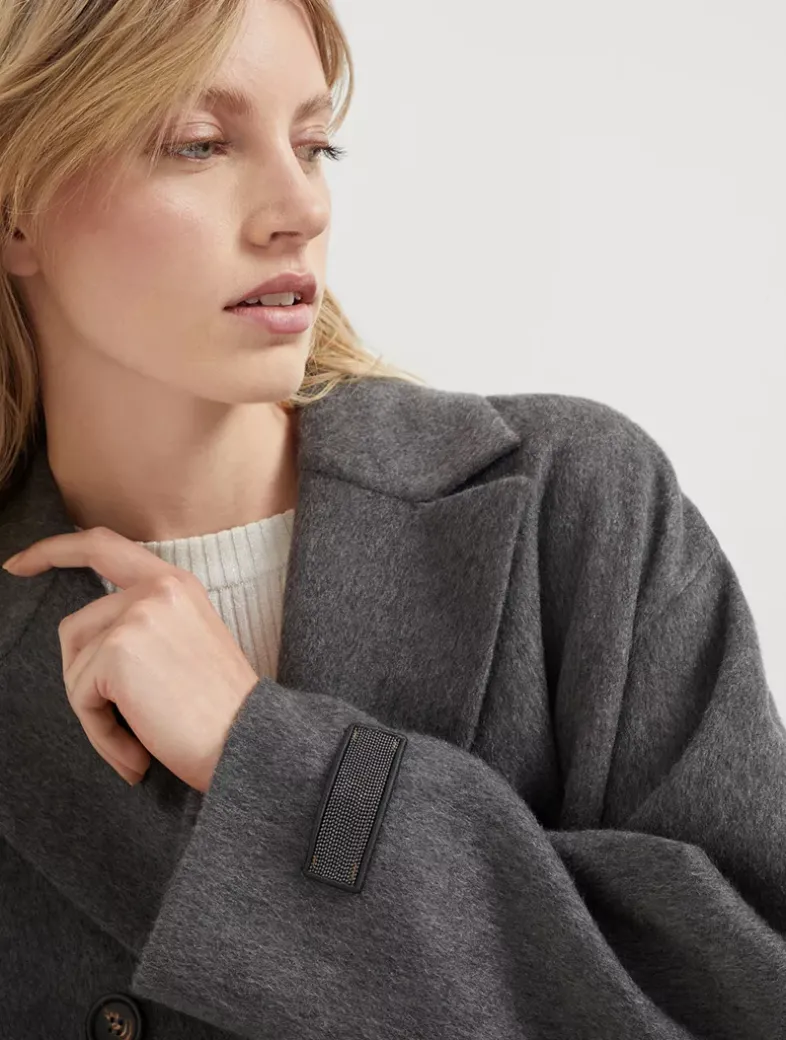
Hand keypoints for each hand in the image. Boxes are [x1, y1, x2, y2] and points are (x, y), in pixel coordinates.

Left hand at [2, 526, 259, 790]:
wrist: (250, 741)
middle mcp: (156, 589)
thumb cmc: (223, 710)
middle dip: (83, 680)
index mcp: (176, 583)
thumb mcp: (189, 645)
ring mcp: (135, 616)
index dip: (54, 550)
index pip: (103, 546)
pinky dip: (102, 733)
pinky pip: (81, 697)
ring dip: (97, 713)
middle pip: (77, 629)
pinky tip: (138, 752)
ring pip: (76, 667)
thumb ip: (145, 626)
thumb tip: (87, 647)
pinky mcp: (117, 650)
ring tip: (138, 740)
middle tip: (116, 723)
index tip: (19, 563)